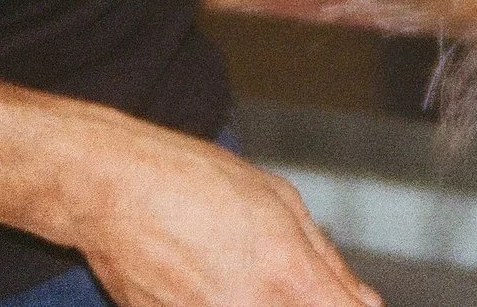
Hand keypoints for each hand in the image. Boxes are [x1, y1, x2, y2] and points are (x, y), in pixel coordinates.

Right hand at [63, 117, 379, 306]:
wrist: (112, 191)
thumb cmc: (191, 181)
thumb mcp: (279, 203)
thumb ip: (328, 263)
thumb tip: (365, 304)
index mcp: (286, 277)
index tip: (340, 298)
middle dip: (303, 301)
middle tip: (277, 277)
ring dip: (261, 301)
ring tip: (236, 270)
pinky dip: (223, 303)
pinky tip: (208, 280)